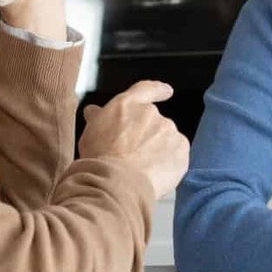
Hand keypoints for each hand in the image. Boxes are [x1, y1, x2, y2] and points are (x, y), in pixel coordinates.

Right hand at [77, 81, 188, 200]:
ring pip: (167, 139)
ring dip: (159, 150)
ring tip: (143, 170)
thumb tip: (94, 111)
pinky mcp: (181, 149)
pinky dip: (170, 163)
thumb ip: (97, 119)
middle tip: (135, 155)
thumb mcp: (89, 135)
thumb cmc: (99, 159)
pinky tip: (156, 175)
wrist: (118, 182)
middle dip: (148, 135)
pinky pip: (177, 155)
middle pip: (154, 121)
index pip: (145, 90)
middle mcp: (150, 113)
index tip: (166, 91)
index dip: (156, 91)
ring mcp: (168, 130)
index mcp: (127, 105)